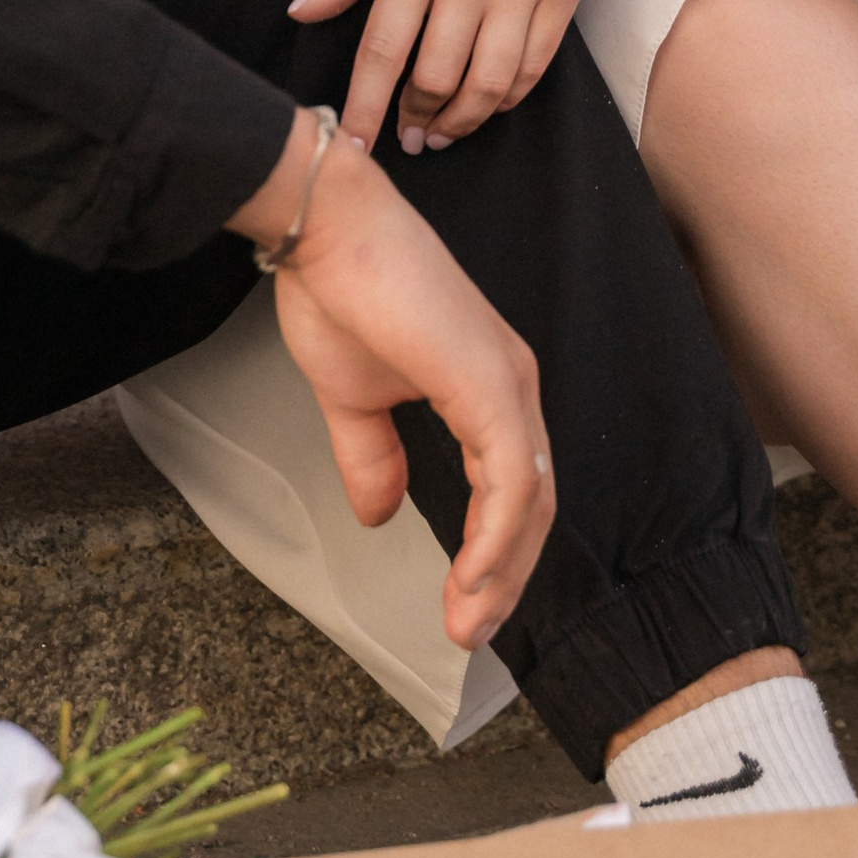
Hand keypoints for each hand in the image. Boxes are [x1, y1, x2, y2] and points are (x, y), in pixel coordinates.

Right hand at [231, 116, 555, 649]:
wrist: (326, 228)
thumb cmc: (341, 289)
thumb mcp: (352, 399)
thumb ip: (373, 458)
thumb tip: (379, 516)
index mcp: (486, 386)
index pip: (509, 487)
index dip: (492, 552)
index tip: (461, 606)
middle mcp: (511, 385)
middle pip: (531, 503)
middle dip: (504, 576)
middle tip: (469, 629)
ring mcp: (507, 383)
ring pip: (528, 498)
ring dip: (501, 569)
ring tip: (468, 620)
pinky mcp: (490, 384)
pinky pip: (508, 478)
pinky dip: (496, 535)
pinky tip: (472, 574)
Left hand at [291, 0, 717, 151]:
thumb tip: (301, 12)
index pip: (382, 48)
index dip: (366, 105)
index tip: (354, 144)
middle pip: (434, 76)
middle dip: (414, 119)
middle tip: (405, 138)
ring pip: (487, 84)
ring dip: (461, 122)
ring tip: (442, 134)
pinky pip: (532, 68)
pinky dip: (506, 98)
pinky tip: (486, 104)